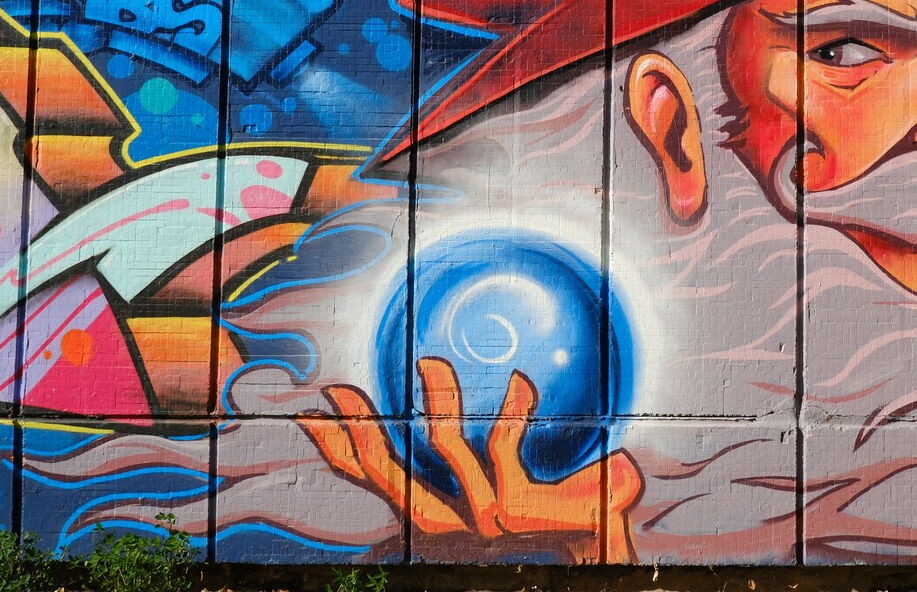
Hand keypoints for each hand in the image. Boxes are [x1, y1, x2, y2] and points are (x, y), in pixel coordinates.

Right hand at [299, 357, 641, 561]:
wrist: (603, 553)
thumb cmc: (569, 518)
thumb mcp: (526, 484)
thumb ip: (509, 453)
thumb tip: (509, 376)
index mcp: (447, 516)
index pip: (383, 482)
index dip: (344, 452)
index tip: (313, 418)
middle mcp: (455, 523)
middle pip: (389, 476)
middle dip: (361, 434)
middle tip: (337, 392)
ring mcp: (483, 517)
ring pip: (442, 450)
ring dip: (436, 403)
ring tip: (431, 363)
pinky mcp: (519, 509)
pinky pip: (502, 449)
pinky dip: (510, 409)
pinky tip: (520, 380)